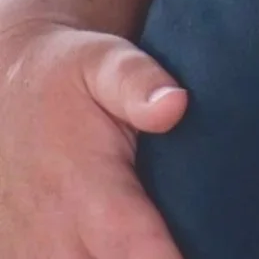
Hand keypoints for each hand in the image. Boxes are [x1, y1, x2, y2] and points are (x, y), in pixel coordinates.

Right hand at [0, 23, 187, 258]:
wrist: (3, 87)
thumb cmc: (66, 77)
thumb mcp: (104, 62)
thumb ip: (139, 83)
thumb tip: (176, 105)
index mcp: (86, 188)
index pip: (132, 248)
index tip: (196, 255)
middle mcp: (53, 233)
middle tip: (196, 244)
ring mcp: (29, 252)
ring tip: (165, 245)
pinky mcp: (16, 256)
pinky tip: (117, 250)